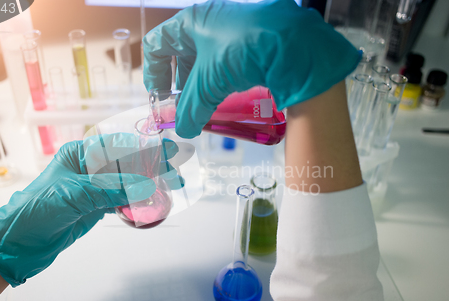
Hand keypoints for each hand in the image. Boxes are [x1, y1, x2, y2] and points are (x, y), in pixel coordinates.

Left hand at [0, 133, 178, 286]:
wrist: (18, 243)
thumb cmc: (37, 209)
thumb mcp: (75, 194)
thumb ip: (111, 189)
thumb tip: (145, 186)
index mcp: (79, 153)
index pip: (118, 145)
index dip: (144, 147)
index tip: (165, 150)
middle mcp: (89, 167)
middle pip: (126, 163)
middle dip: (152, 166)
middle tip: (176, 169)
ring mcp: (94, 187)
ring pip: (127, 182)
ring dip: (149, 184)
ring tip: (172, 185)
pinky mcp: (96, 206)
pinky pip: (122, 200)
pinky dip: (138, 202)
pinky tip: (153, 202)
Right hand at [143, 0, 360, 138]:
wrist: (295, 44)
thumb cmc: (243, 50)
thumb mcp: (209, 83)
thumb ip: (190, 109)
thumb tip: (183, 129)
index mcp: (191, 23)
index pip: (157, 45)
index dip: (153, 72)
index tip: (160, 97)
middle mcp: (210, 23)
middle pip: (182, 55)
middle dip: (181, 84)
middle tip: (185, 106)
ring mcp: (233, 31)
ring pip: (207, 61)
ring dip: (203, 86)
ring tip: (207, 107)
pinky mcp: (252, 42)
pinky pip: (228, 63)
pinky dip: (223, 82)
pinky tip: (229, 98)